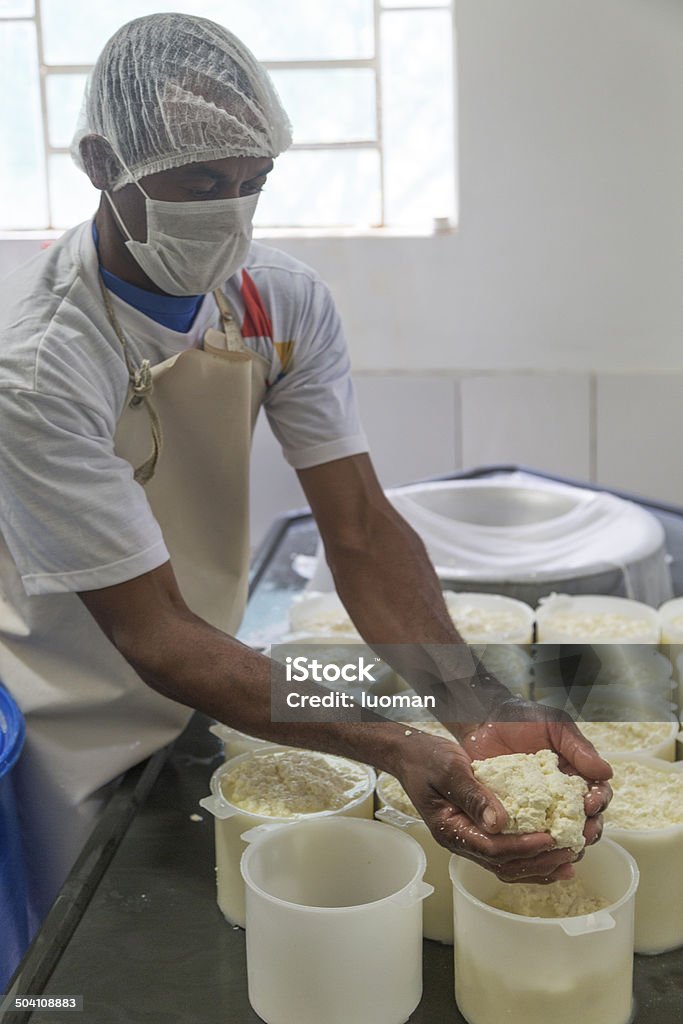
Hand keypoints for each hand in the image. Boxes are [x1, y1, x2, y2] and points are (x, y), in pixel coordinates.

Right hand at [393, 718, 608, 883]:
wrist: (411, 754)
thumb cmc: (427, 758)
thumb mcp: (450, 769)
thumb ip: (474, 795)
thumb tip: (500, 822)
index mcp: (451, 829)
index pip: (491, 849)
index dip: (523, 847)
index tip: (550, 838)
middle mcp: (460, 840)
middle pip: (503, 865)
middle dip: (538, 863)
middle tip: (569, 852)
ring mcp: (469, 838)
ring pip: (507, 866)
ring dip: (539, 866)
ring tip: (569, 860)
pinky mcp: (478, 830)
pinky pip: (506, 853)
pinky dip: (531, 856)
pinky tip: (552, 851)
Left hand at [458, 698, 612, 855]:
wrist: (484, 720)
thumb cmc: (522, 719)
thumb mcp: (554, 726)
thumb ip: (579, 747)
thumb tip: (606, 772)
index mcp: (576, 775)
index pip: (598, 794)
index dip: (598, 802)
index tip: (590, 804)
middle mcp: (562, 796)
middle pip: (585, 821)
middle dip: (588, 830)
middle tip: (581, 834)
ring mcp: (539, 808)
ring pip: (560, 835)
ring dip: (565, 844)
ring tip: (560, 844)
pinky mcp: (515, 816)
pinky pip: (528, 837)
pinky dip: (535, 846)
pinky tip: (533, 847)